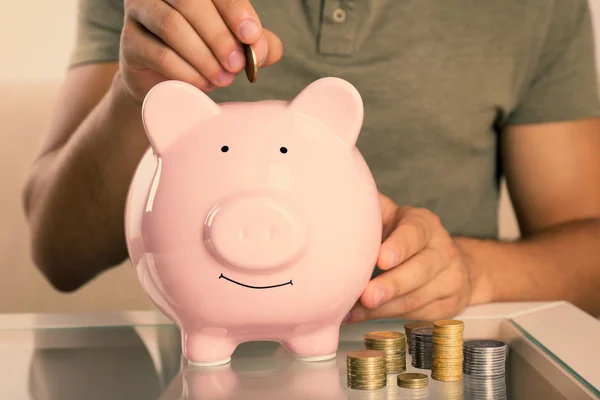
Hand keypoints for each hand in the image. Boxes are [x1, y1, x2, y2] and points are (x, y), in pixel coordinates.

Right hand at [120, 0, 283, 100]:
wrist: (166, 83)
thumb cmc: (205, 54)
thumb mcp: (237, 46)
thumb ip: (257, 44)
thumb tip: (263, 49)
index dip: (235, 9)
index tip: (252, 36)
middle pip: (190, 1)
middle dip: (219, 36)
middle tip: (236, 65)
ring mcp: (141, 10)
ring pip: (171, 25)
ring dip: (203, 56)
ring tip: (222, 78)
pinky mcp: (130, 40)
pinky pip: (158, 53)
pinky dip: (186, 71)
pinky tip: (203, 83)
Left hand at [344, 193, 472, 322]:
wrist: (448, 262)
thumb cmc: (405, 237)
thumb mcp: (391, 217)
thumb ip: (371, 209)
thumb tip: (336, 199)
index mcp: (424, 224)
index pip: (415, 233)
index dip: (399, 247)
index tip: (381, 259)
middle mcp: (442, 250)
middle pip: (419, 270)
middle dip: (390, 285)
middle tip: (366, 296)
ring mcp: (450, 280)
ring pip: (415, 298)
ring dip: (382, 308)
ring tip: (353, 310)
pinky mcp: (448, 306)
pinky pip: (415, 315)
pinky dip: (385, 318)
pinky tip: (361, 316)